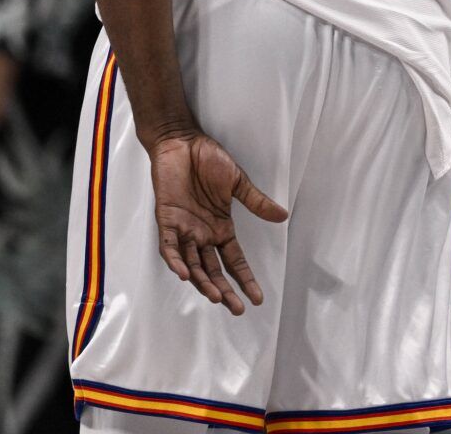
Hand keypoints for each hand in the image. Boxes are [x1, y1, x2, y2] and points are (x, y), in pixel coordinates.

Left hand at [150, 131, 287, 314]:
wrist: (181, 141)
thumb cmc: (208, 159)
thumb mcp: (237, 182)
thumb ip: (256, 202)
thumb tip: (283, 217)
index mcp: (220, 228)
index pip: (234, 262)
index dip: (245, 279)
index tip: (258, 298)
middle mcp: (201, 235)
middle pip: (213, 271)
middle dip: (224, 292)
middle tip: (237, 309)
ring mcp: (183, 230)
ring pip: (192, 265)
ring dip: (203, 282)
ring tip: (216, 297)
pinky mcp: (167, 220)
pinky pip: (169, 247)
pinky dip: (175, 261)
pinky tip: (184, 274)